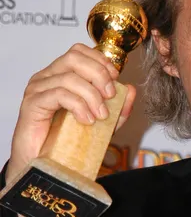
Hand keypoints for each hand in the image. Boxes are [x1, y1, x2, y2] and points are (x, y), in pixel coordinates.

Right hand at [6, 43, 135, 185]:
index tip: (115, 79)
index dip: (100, 61)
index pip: (79, 52)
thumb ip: (118, 108)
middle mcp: (47, 77)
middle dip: (98, 75)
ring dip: (91, 96)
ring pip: (69, 77)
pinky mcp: (33, 103)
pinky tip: (86, 120)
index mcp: (60, 75)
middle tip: (110, 97)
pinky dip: (78, 105)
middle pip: (74, 58)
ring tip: (100, 116)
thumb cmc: (67, 141)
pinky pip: (59, 94)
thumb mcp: (102, 124)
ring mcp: (38, 89)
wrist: (44, 164)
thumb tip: (131, 89)